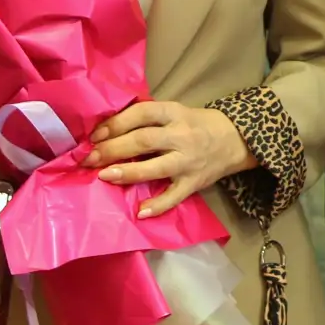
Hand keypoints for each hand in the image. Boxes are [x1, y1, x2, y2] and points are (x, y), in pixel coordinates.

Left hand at [82, 100, 257, 217]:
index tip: (95, 135)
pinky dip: (157, 205)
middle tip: (89, 158)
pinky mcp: (194, 183)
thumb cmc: (196, 124)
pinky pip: (174, 196)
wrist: (235, 139)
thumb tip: (108, 131)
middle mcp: (181, 136)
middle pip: (143, 141)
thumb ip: (148, 120)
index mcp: (173, 113)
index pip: (141, 114)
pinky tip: (140, 212)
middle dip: (112, 149)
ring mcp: (188, 161)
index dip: (116, 123)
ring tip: (104, 176)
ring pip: (154, 167)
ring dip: (127, 172)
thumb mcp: (174, 112)